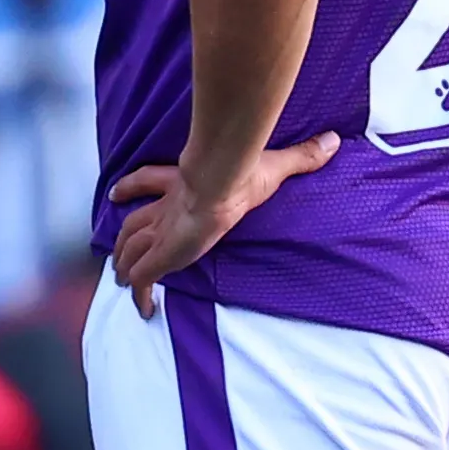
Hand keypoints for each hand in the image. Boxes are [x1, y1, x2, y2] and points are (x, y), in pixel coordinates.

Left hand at [110, 131, 340, 317]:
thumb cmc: (242, 171)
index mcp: (183, 184)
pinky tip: (142, 308)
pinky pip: (144, 279)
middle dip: (123, 237)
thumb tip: (334, 140)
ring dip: (124, 263)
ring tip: (119, 279)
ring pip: (131, 249)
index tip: (116, 193)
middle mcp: (167, 209)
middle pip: (133, 223)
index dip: (131, 188)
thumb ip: (301, 156)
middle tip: (114, 251)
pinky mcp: (162, 254)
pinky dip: (139, 294)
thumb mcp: (275, 163)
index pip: (148, 182)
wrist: (222, 181)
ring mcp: (162, 232)